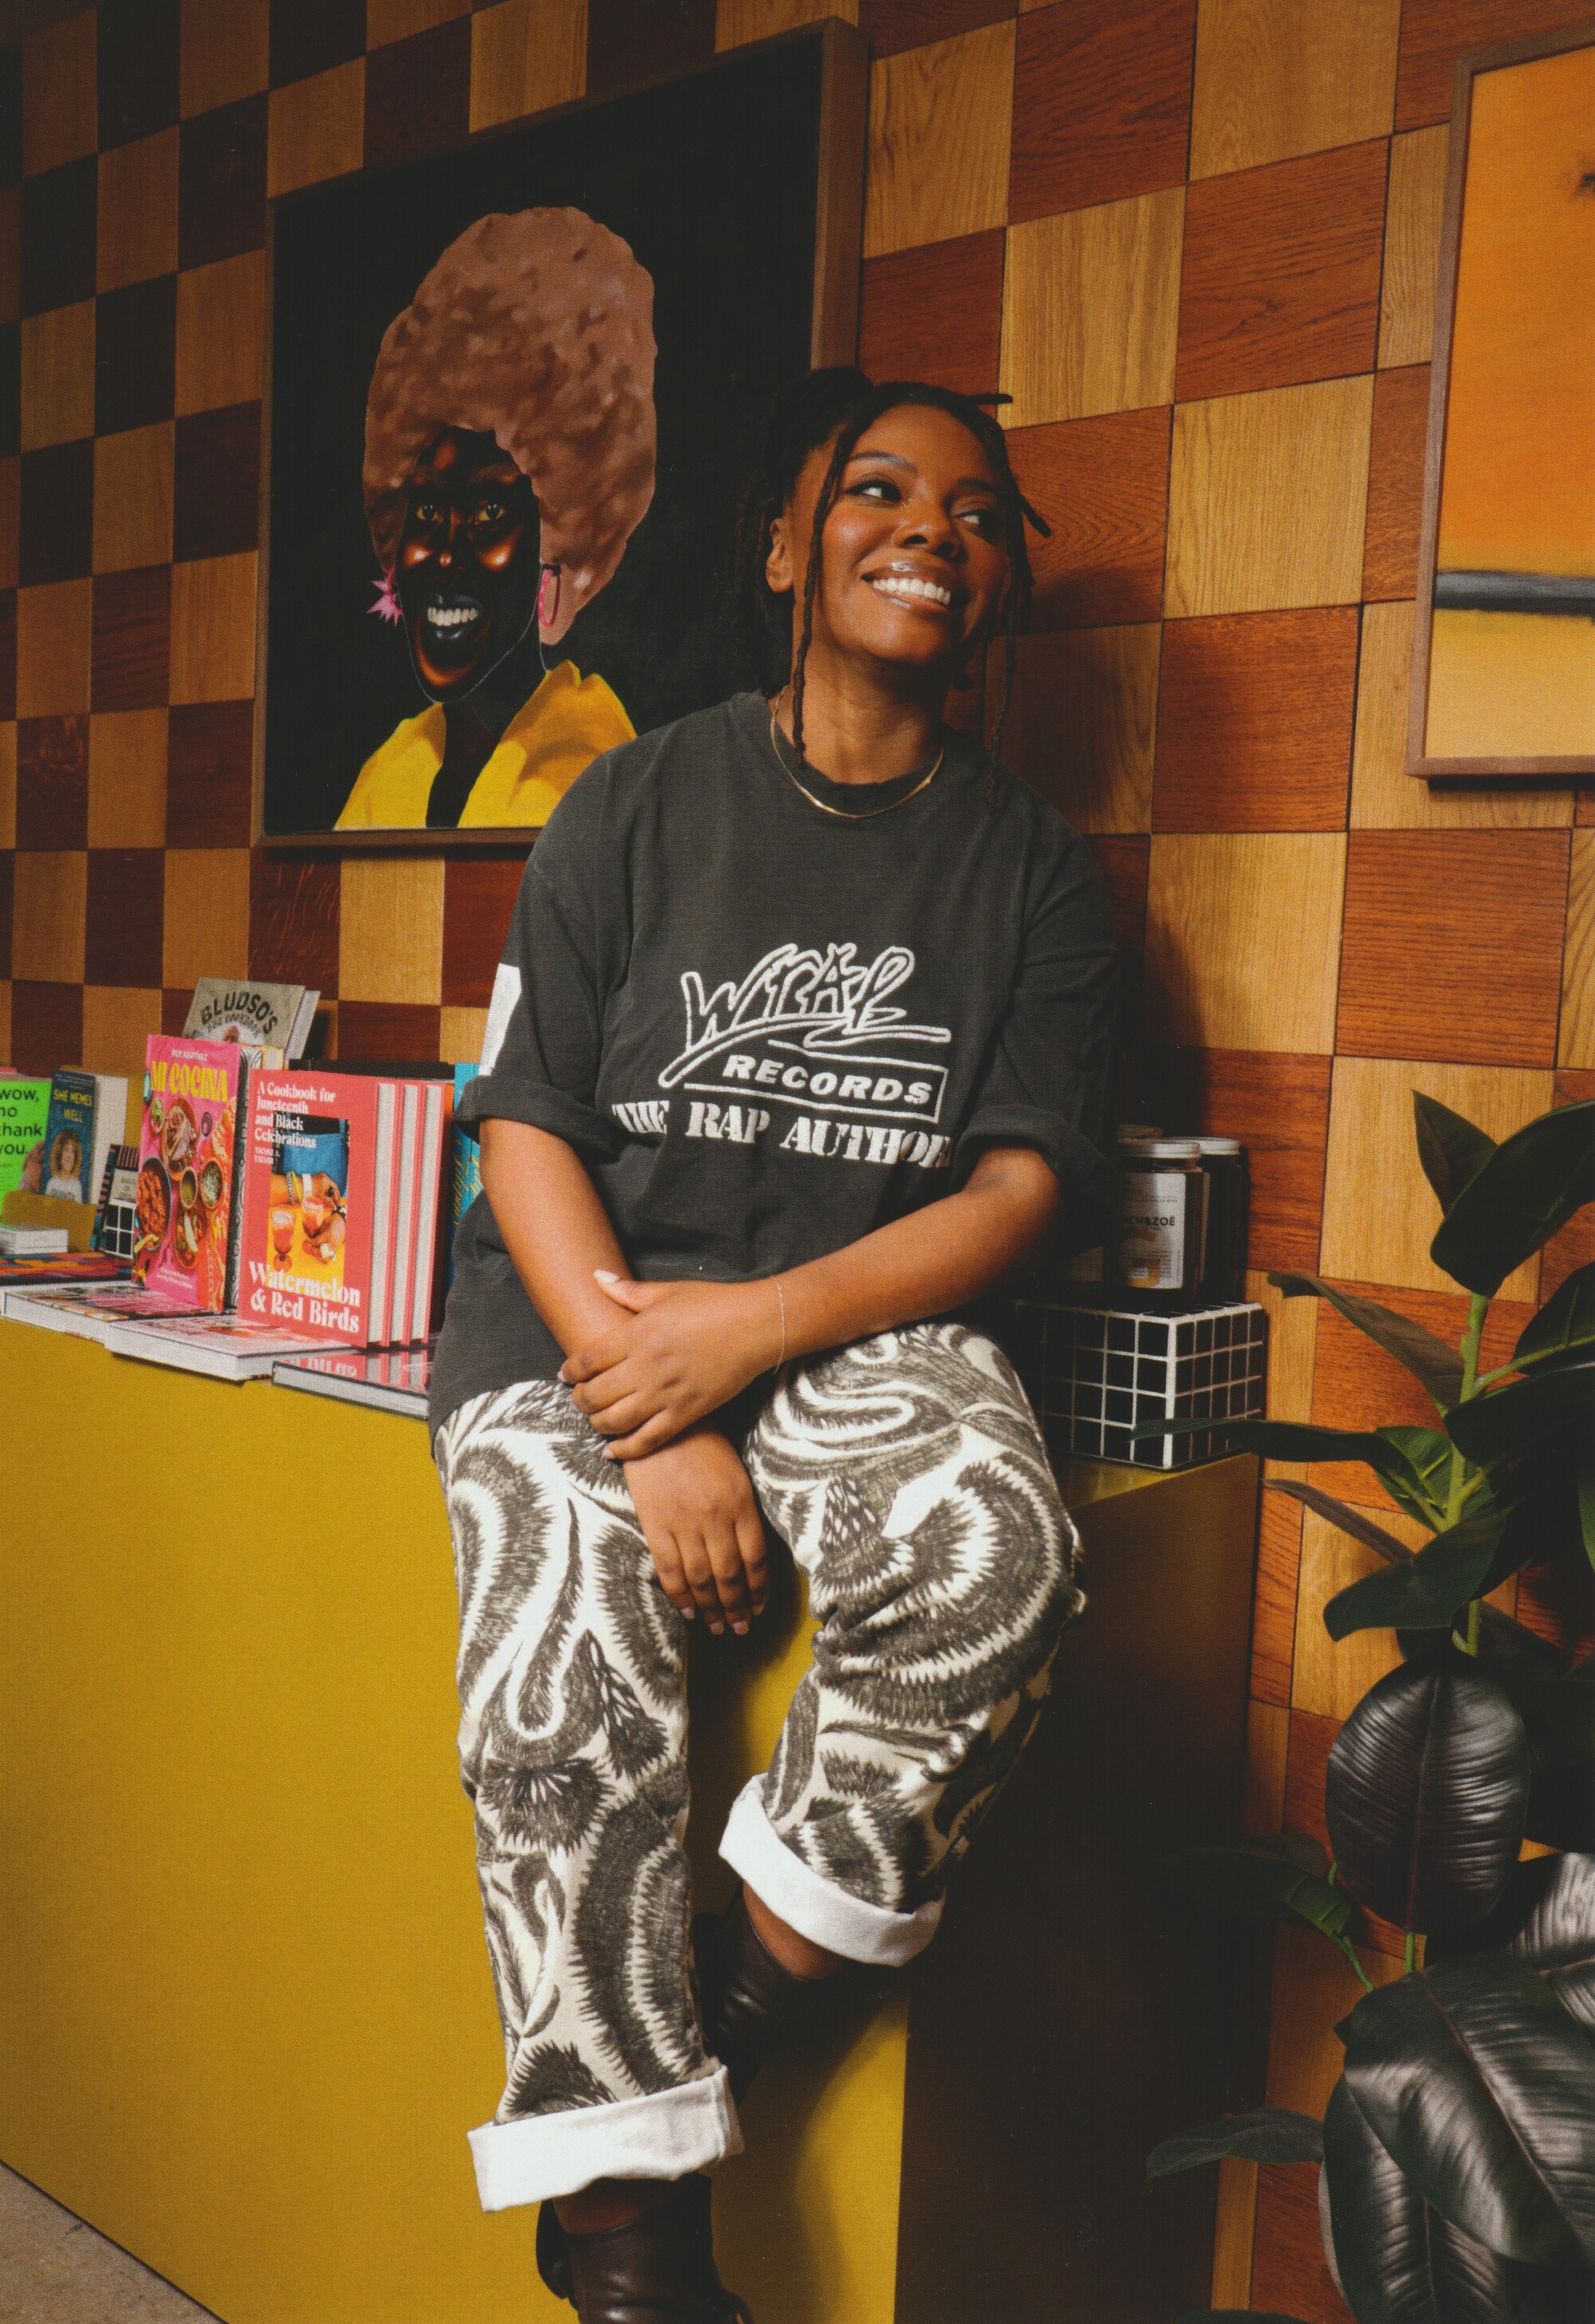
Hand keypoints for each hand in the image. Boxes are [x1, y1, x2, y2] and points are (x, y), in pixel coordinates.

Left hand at [560, 1272, 780, 1459]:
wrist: (756, 1326)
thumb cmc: (713, 1304)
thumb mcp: (668, 1291)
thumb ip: (627, 1290)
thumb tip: (595, 1276)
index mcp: (638, 1334)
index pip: (587, 1360)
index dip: (570, 1370)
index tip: (565, 1374)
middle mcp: (646, 1367)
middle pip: (595, 1394)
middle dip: (580, 1399)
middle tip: (579, 1398)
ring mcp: (666, 1394)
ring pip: (615, 1421)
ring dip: (597, 1422)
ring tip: (595, 1418)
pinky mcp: (686, 1413)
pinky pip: (647, 1440)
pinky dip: (625, 1449)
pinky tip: (612, 1451)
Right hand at [623, 1428, 769, 1634]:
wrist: (660, 1424)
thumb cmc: (702, 1444)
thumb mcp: (735, 1473)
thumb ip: (743, 1512)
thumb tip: (749, 1553)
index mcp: (740, 1504)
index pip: (755, 1559)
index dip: (758, 1590)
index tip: (759, 1608)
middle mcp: (716, 1518)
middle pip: (730, 1575)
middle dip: (736, 1607)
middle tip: (740, 1629)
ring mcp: (684, 1523)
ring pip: (701, 1579)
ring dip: (711, 1609)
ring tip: (717, 1627)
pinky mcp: (655, 1524)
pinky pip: (669, 1569)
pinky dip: (680, 1595)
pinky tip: (688, 1611)